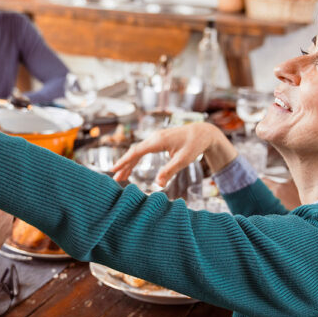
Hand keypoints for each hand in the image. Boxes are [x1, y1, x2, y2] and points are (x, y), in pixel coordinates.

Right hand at [113, 122, 236, 186]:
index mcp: (158, 141)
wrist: (203, 132)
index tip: (114, 169)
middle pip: (134, 152)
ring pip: (138, 151)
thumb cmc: (195, 145)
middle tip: (115, 179)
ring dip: (129, 163)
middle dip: (124, 165)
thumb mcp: (183, 160)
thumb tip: (158, 184)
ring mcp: (156, 138)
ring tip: (121, 176)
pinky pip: (143, 150)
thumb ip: (170, 171)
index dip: (124, 161)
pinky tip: (132, 167)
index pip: (136, 152)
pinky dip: (136, 159)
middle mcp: (154, 137)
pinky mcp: (158, 140)